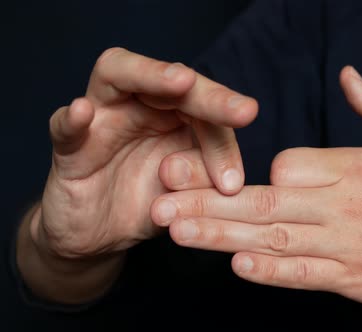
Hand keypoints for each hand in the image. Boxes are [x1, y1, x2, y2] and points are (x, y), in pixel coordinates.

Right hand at [18, 48, 256, 302]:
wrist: (101, 237)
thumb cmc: (150, 203)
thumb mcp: (190, 196)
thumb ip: (208, 181)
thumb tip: (228, 183)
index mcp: (175, 114)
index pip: (206, 108)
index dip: (224, 138)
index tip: (235, 179)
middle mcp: (139, 106)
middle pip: (171, 80)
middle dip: (209, 95)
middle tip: (241, 111)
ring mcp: (101, 121)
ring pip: (117, 77)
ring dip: (150, 76)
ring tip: (179, 81)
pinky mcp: (69, 150)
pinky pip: (64, 129)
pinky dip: (71, 120)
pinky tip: (82, 112)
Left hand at [152, 66, 361, 326]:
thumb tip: (348, 75)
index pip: (290, 163)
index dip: (262, 172)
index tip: (245, 180)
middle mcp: (352, 205)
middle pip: (268, 198)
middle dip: (208, 199)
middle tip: (161, 199)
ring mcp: (354, 246)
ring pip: (276, 239)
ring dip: (222, 236)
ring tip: (176, 232)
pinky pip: (306, 277)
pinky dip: (270, 273)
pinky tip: (236, 267)